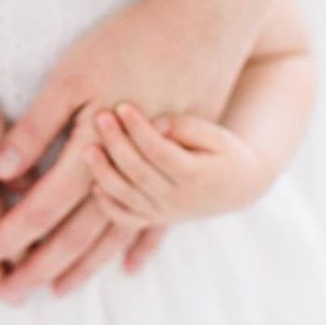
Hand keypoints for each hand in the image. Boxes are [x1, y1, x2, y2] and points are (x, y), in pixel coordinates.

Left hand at [0, 0, 237, 287]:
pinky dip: (139, 244)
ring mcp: (155, 171)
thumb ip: (37, 126)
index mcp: (90, 152)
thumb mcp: (72, 76)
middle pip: (74, 233)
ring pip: (113, 232)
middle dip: (37, 264)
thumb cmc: (130, 41)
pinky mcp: (178, 161)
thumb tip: (1, 173)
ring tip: (60, 291)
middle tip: (8, 296)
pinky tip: (130, 267)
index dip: (7, 235)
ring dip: (83, 264)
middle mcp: (123, 172)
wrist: (203, 25)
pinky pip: (157, 217)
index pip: (39, 209)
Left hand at [84, 103, 270, 226]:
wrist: (238, 187)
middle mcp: (179, 200)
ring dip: (103, 174)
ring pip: (126, 198)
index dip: (139, 129)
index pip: (160, 152)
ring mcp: (165, 213)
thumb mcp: (214, 134)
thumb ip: (184, 128)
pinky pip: (125, 218)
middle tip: (100, 117)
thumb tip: (155, 125)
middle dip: (117, 144)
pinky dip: (107, 205)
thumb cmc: (223, 151)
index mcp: (196, 176)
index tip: (123, 106)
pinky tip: (93, 184)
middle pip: (139, 173)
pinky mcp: (154, 219)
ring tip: (87, 150)